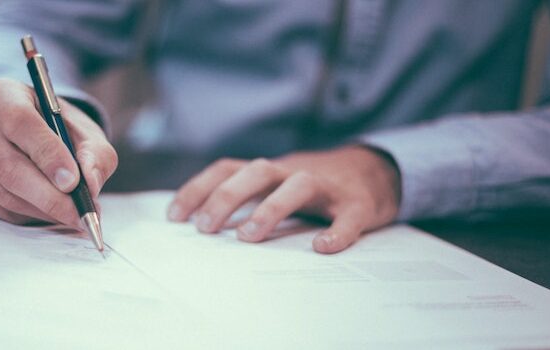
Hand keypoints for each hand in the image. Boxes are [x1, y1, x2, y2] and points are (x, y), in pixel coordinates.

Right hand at [0, 78, 116, 226]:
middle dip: (49, 195)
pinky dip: (28, 216)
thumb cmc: (63, 132)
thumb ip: (95, 155)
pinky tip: (48, 211)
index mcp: (3, 93)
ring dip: (43, 209)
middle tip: (79, 212)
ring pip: (4, 192)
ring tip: (72, 213)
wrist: (39, 139)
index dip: (47, 154)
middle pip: (8, 165)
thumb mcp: (88, 135)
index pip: (19, 122)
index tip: (72, 181)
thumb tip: (89, 183)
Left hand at [167, 146, 400, 252]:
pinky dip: (337, 231)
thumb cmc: (313, 186)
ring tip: (248, 237)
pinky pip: (348, 216)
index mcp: (270, 171)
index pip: (227, 169)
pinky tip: (323, 247)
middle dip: (227, 197)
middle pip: (257, 172)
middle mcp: (293, 172)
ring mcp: (327, 186)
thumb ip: (246, 199)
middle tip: (205, 228)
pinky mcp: (358, 204)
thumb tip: (200, 225)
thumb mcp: (275, 186)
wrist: (375, 171)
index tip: (174, 216)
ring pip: (298, 185)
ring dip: (270, 208)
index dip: (199, 188)